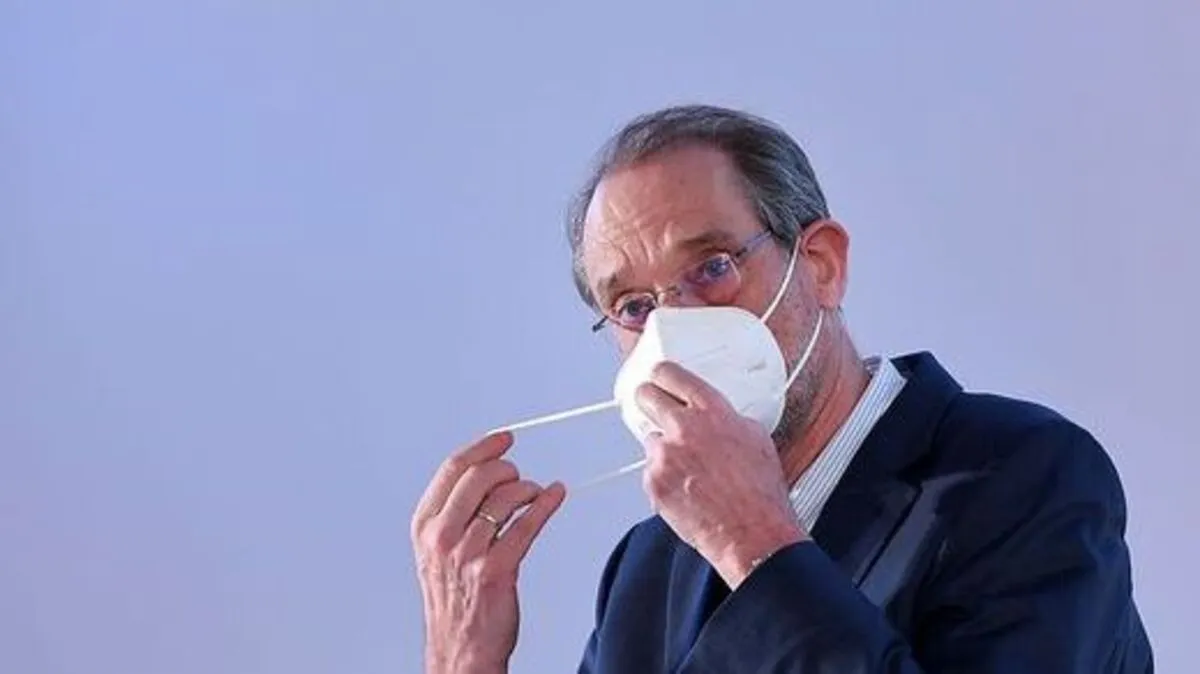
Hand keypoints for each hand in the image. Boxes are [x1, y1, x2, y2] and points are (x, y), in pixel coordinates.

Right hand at [410, 432, 566, 673]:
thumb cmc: (454, 599)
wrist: (459, 650)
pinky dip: (545, 504)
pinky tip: (554, 495)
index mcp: (424, 526)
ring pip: (505, 498)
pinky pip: (526, 524)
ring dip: (528, 489)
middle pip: (479, 476)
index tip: (503, 439)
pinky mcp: (495, 570)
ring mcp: (467, 553)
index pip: (452, 469)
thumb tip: (484, 472)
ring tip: (535, 494)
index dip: (482, 448)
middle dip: (507, 468)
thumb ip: (452, 512)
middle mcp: (441, 536)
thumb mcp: (437, 550)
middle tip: (519, 475)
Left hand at [634, 362, 806, 588]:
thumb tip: (714, 415)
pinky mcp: (653, 482)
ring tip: (689, 469)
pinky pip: (651, 472)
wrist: (751, 533)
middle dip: (648, 400)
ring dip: (664, 449)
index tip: (659, 376)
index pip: (671, 374)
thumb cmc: (760, 492)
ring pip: (650, 439)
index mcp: (712, 411)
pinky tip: (687, 490)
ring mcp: (665, 456)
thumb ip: (728, 418)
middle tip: (654, 408)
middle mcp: (684, 428)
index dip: (662, 373)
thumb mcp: (756, 438)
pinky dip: (664, 478)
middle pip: (645, 396)